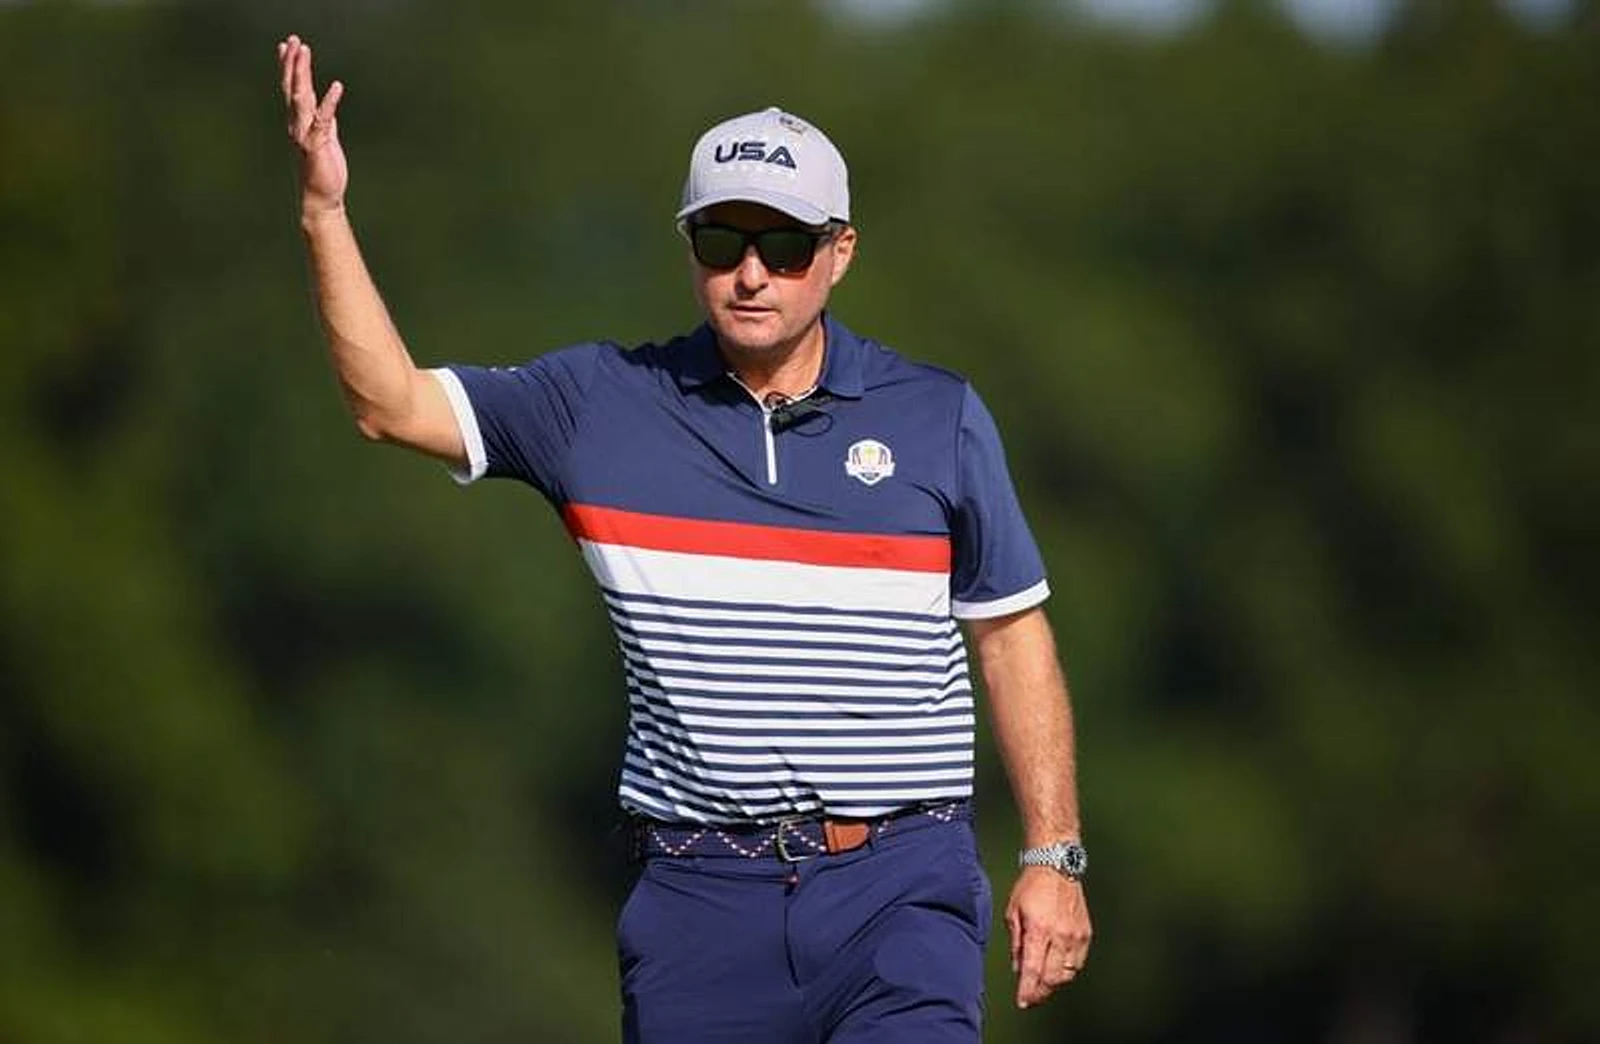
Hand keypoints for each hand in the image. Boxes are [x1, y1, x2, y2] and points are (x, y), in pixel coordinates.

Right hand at [277, 34, 347, 215]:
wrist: (321, 196)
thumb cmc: (323, 170)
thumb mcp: (325, 139)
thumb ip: (324, 121)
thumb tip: (325, 107)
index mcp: (299, 122)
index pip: (291, 89)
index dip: (289, 67)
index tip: (288, 46)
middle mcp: (297, 125)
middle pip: (292, 88)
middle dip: (292, 63)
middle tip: (293, 40)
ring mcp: (305, 134)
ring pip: (301, 98)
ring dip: (302, 73)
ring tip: (304, 51)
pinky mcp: (317, 144)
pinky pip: (324, 119)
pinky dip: (330, 102)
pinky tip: (337, 86)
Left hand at [1006, 865, 1091, 1008]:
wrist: (1056, 866)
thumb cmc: (1031, 887)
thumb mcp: (1013, 913)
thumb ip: (1016, 944)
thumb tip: (1018, 969)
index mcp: (1039, 930)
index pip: (1033, 970)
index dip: (1027, 990)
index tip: (1022, 1002)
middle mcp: (1060, 935)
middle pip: (1052, 978)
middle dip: (1040, 992)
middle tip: (1030, 997)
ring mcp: (1075, 935)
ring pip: (1067, 974)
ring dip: (1054, 983)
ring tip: (1042, 985)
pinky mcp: (1085, 933)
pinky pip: (1078, 962)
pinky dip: (1067, 971)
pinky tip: (1058, 970)